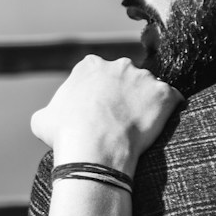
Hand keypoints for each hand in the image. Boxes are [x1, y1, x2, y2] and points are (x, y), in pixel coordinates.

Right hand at [30, 56, 181, 169]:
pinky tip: (160, 125)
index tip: (100, 112)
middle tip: (120, 120)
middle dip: (125, 95)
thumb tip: (51, 117)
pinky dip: (169, 110)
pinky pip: (173, 99)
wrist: (94, 150)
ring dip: (146, 103)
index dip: (99, 94)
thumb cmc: (65, 135)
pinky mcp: (164, 94)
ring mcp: (144, 78)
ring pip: (149, 88)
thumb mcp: (43, 119)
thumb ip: (51, 109)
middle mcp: (119, 65)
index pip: (98, 74)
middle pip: (126, 78)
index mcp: (89, 65)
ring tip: (139, 127)